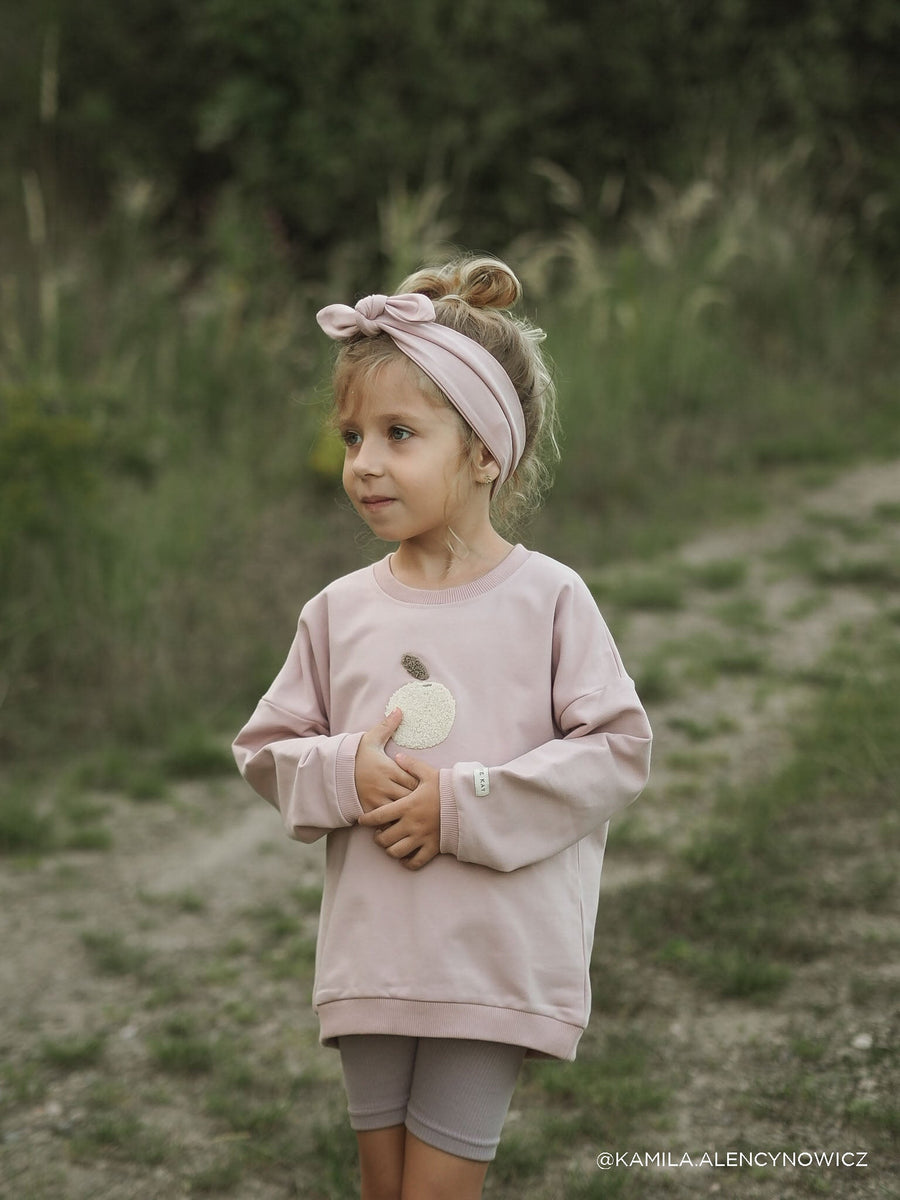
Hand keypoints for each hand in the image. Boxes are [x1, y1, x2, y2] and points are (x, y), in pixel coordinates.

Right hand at [354, 709, 417, 812]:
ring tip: (415, 811)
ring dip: (406, 810)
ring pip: (399, 810)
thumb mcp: (371, 739)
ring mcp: (375, 799)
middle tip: (425, 800)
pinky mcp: (367, 810)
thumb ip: (387, 726)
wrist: (332, 770)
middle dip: (417, 799)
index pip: (414, 779)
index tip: (425, 784)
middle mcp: (383, 785)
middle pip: (409, 796)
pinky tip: (399, 819)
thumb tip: (400, 709)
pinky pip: (384, 819)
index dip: (421, 783)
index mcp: (387, 768)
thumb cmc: (355, 755)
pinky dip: (392, 820)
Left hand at [358, 752, 440, 869]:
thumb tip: (397, 756)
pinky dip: (407, 862)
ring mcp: (422, 838)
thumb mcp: (429, 773)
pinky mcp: (432, 847)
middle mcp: (411, 824)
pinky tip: (404, 858)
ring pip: (396, 852)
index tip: (362, 820)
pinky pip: (415, 862)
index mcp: (407, 806)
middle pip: (384, 838)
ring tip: (389, 844)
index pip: (379, 816)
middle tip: (378, 834)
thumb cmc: (448, 788)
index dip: (367, 820)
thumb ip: (411, 766)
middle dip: (377, 838)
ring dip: (389, 850)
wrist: (469, 804)